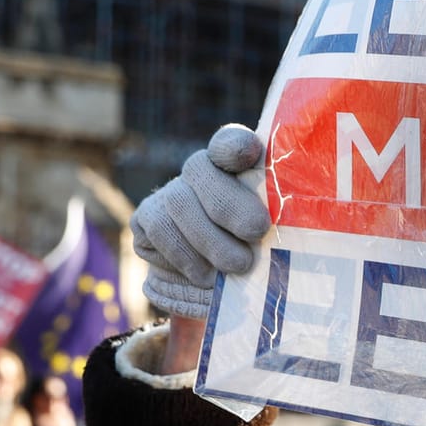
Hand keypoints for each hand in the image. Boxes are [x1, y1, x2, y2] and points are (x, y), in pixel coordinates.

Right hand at [131, 123, 270, 319]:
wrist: (216, 283)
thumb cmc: (260, 256)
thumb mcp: (276, 235)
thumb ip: (280, 221)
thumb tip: (277, 229)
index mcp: (237, 167)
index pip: (230, 142)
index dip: (236, 144)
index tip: (248, 152)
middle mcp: (198, 171)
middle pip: (200, 168)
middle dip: (229, 203)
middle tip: (256, 232)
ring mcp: (169, 193)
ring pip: (178, 202)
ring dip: (210, 240)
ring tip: (237, 266)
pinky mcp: (145, 218)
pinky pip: (159, 230)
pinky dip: (185, 257)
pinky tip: (206, 276)